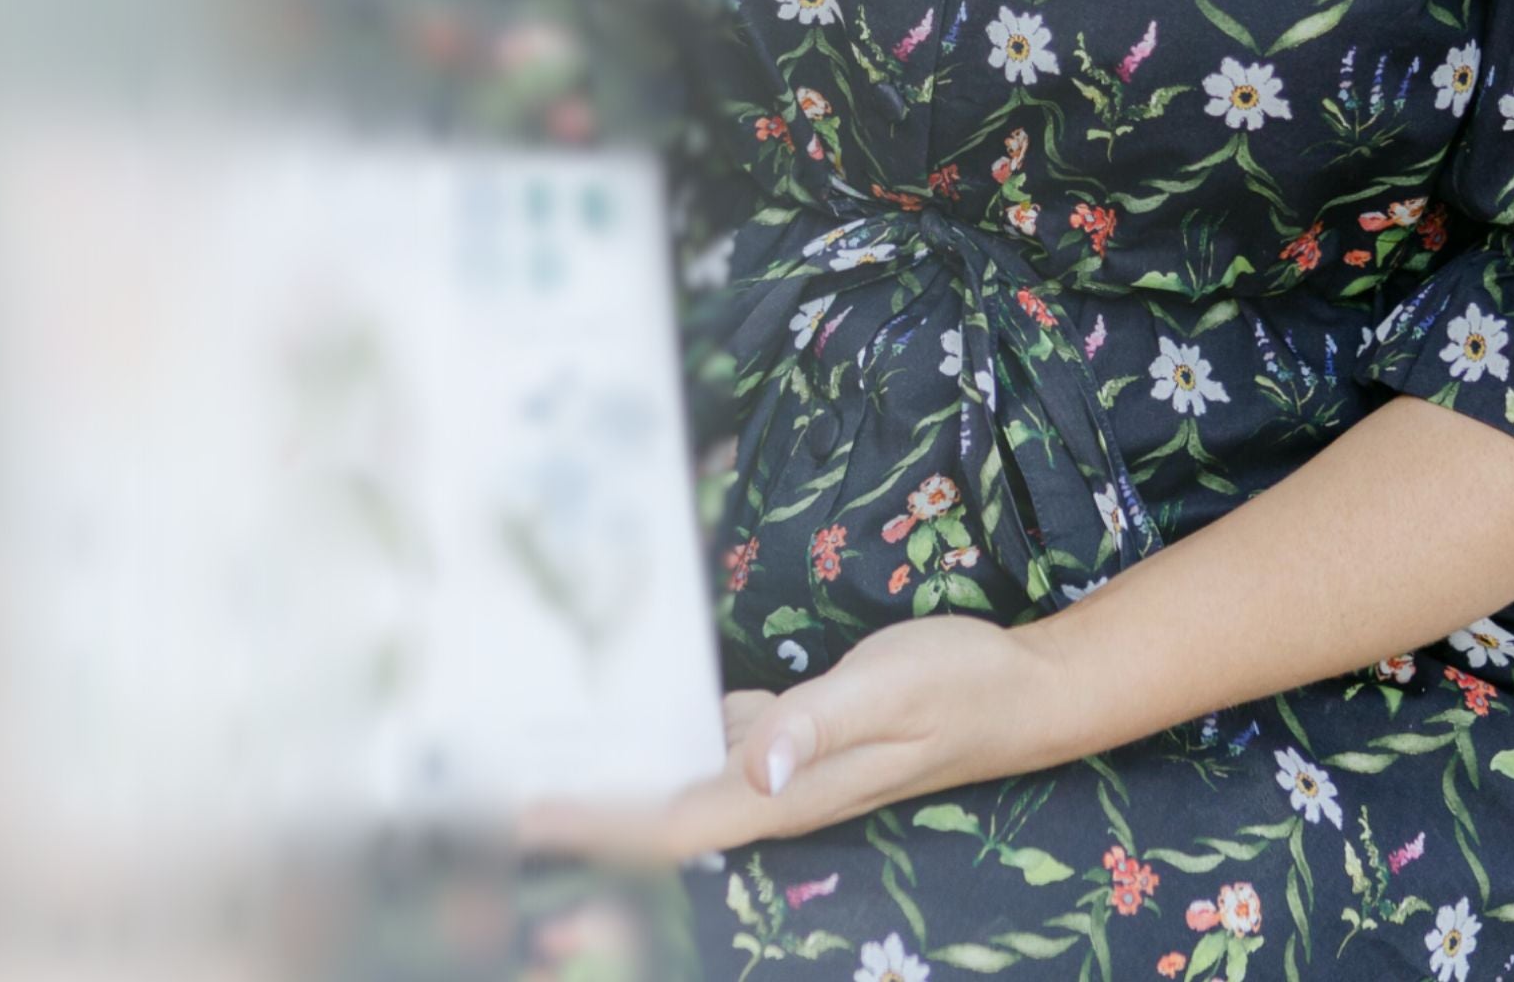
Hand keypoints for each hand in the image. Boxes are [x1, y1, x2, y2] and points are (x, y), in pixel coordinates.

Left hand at [519, 614, 1068, 863]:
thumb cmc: (959, 686)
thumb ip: (815, 726)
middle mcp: (771, 789)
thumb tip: (752, 769)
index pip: (670, 825)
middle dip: (582, 808)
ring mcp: (780, 763)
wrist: (1022, 690)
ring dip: (615, 770)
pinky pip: (709, 737)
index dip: (594, 827)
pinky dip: (661, 727)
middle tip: (491, 779)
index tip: (518, 817)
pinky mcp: (789, 730)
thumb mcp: (889, 692)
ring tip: (539, 736)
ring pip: (679, 777)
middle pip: (658, 814)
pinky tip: (628, 699)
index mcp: (785, 794)